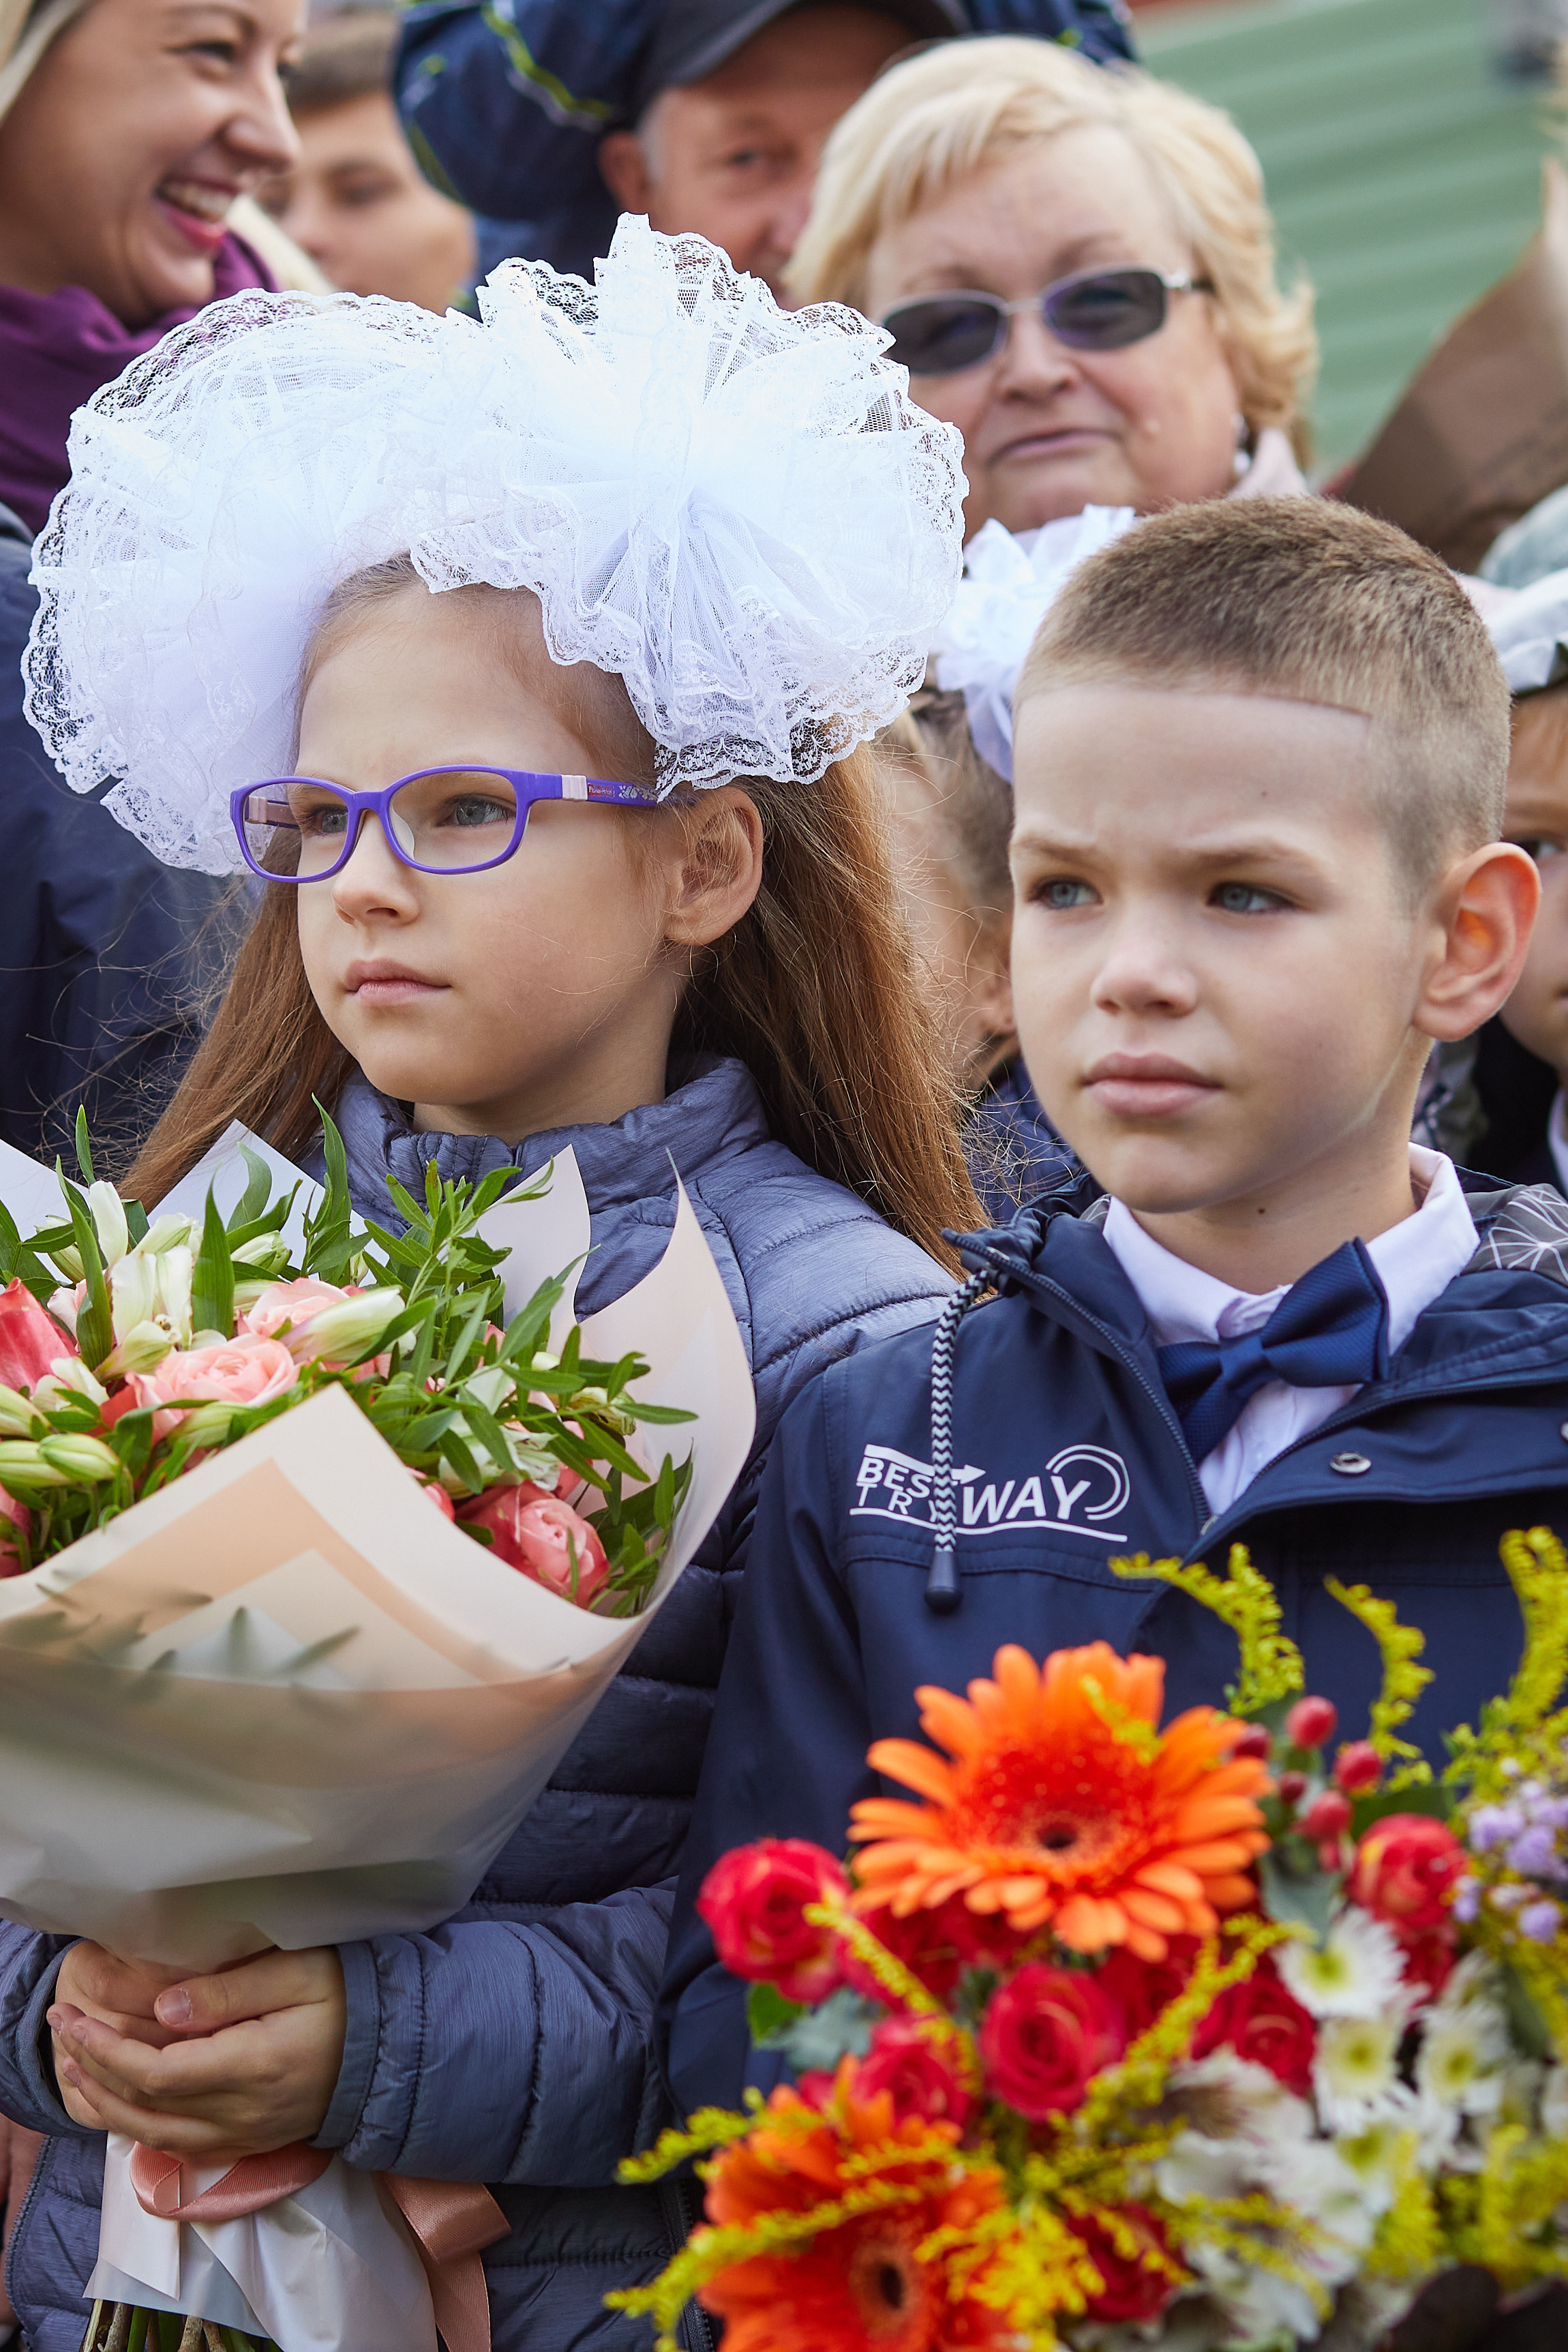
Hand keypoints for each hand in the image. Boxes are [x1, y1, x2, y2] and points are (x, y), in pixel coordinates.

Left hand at [48, 1946, 345, 2162]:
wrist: (395, 2051)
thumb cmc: (349, 1998)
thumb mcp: (298, 1973)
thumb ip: (228, 1991)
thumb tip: (163, 2010)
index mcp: (253, 2067)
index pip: (156, 2072)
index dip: (105, 2050)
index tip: (72, 2019)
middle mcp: (241, 2114)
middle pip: (143, 2108)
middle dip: (91, 2072)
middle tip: (60, 2033)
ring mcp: (244, 2136)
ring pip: (152, 2135)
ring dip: (104, 2104)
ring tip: (73, 2069)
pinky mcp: (247, 2143)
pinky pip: (175, 2146)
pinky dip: (135, 2124)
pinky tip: (118, 2100)